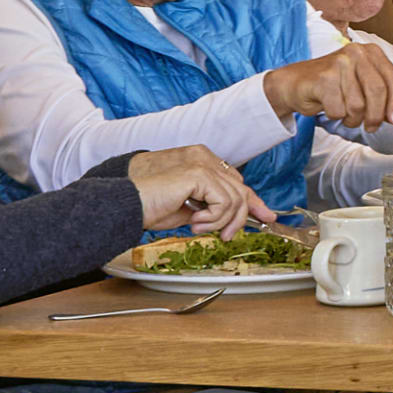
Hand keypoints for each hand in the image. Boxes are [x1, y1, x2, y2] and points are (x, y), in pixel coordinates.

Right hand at [129, 144, 270, 237]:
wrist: (126, 204)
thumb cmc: (151, 206)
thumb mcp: (191, 208)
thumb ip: (213, 207)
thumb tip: (237, 218)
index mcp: (201, 161)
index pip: (236, 181)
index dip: (252, 201)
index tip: (265, 217)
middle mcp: (204, 157)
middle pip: (241, 189)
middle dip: (241, 216)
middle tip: (227, 236)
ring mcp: (201, 163)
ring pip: (235, 198)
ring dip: (220, 221)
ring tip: (198, 228)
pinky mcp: (198, 173)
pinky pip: (224, 202)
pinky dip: (213, 218)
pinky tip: (195, 222)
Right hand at [262, 42, 392, 132]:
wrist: (296, 83)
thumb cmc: (332, 85)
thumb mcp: (361, 86)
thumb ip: (382, 97)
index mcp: (371, 52)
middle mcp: (356, 53)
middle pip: (378, 91)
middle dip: (376, 116)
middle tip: (371, 126)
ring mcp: (339, 63)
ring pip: (358, 105)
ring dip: (353, 119)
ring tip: (345, 114)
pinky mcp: (323, 78)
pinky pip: (339, 110)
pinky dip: (336, 116)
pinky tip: (330, 108)